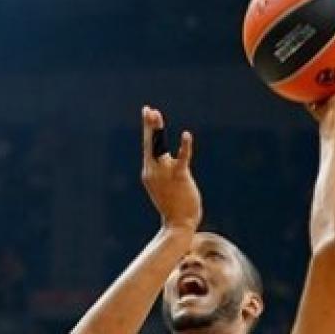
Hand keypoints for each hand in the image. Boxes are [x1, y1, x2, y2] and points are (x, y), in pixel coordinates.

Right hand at [139, 106, 199, 231]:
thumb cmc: (174, 205)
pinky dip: (185, 146)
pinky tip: (186, 135)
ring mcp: (165, 174)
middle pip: (150, 144)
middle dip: (149, 125)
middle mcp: (153, 171)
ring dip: (158, 130)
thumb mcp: (166, 185)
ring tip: (157, 114)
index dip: (149, 129)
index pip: (148, 146)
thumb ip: (165, 169)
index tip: (148, 112)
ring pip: (159, 147)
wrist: (178, 224)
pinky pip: (182, 159)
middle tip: (148, 109)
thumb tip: (168, 156)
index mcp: (149, 172)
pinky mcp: (179, 177)